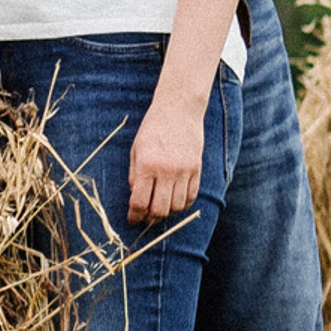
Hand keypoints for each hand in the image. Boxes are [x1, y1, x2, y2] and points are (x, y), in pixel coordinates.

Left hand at [128, 92, 205, 222]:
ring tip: (159, 211)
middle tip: (145, 219)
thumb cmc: (152, 129)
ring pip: (178, 206)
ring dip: (167, 213)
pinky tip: (174, 203)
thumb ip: (135, 176)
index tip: (132, 220)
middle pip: (160, 209)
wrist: (178, 111)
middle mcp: (167, 171)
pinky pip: (192, 196)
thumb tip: (136, 199)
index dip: (135, 215)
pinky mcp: (197, 169)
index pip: (140, 202)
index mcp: (147, 165)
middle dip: (150, 219)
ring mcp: (185, 171)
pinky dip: (183, 205)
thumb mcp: (136, 151)